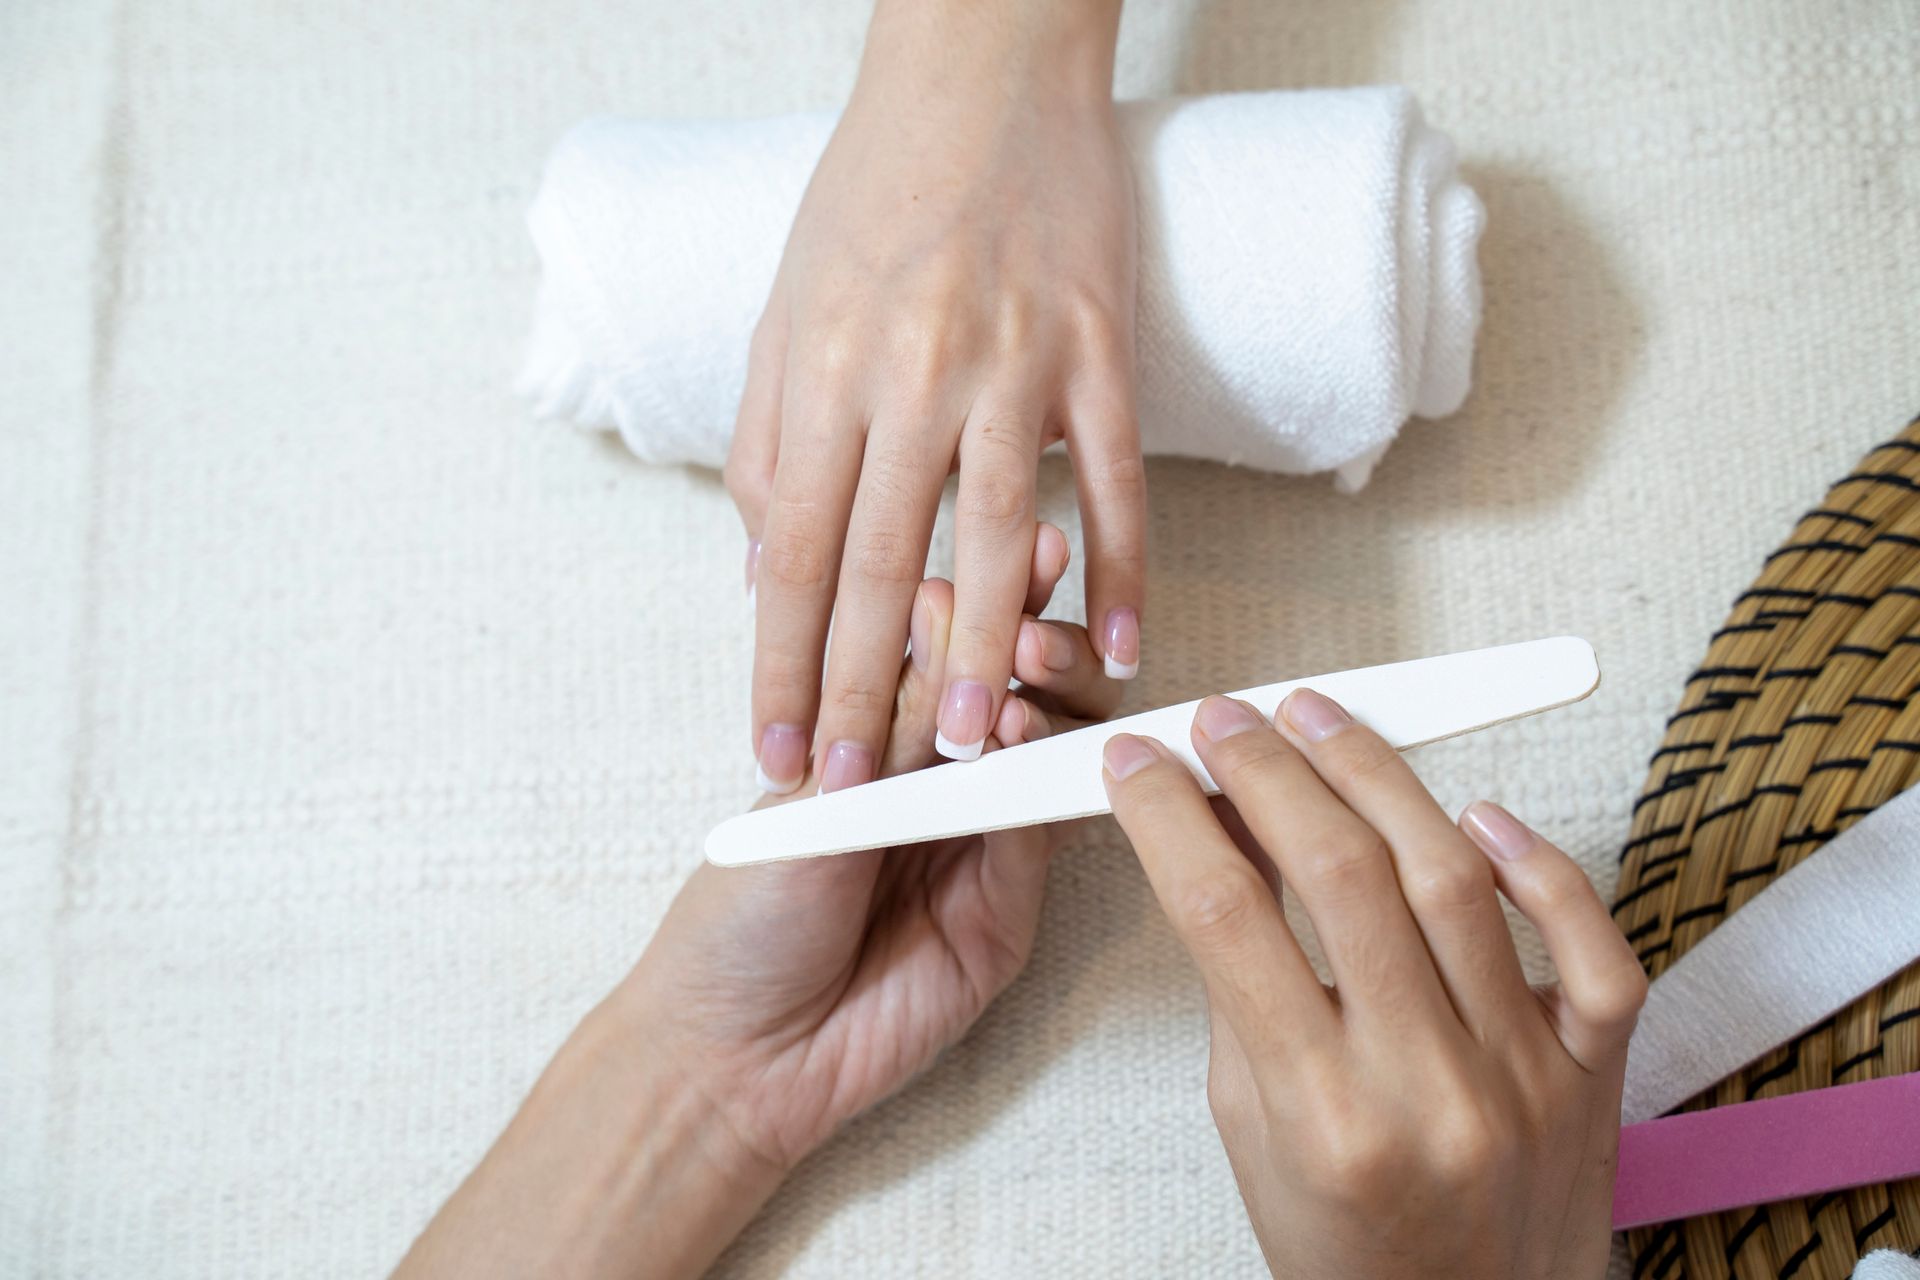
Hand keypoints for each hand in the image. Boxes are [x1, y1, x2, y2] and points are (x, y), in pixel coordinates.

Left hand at [396, 527, 1121, 1279]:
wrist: (736, 1053)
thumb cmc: (741, 913)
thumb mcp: (816, 796)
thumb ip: (893, 717)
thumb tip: (951, 602)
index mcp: (874, 736)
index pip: (946, 651)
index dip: (983, 603)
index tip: (1017, 553)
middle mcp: (935, 779)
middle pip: (1015, 692)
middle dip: (1034, 640)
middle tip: (1036, 615)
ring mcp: (980, 841)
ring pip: (1048, 752)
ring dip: (1051, 700)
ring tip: (1031, 669)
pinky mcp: (1011, 906)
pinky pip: (1047, 830)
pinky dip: (1048, 780)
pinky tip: (1028, 740)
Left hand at [728, 0, 1141, 792]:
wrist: (977, 72)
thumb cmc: (872, 194)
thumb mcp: (783, 308)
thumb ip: (769, 441)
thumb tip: (759, 566)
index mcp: (821, 372)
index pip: (791, 553)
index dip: (780, 663)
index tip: (778, 751)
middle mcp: (907, 375)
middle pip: (878, 566)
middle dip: (860, 693)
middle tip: (856, 792)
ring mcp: (1010, 363)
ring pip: (994, 537)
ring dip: (983, 653)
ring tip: (970, 748)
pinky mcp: (1098, 347)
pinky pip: (1113, 478)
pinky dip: (1122, 568)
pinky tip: (1118, 646)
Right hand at [1102, 691, 1647, 1279]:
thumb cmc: (1350, 1248)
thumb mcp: (1252, 1127)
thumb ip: (1238, 985)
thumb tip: (1219, 842)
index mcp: (1323, 1119)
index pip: (1226, 918)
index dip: (1170, 819)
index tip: (1140, 768)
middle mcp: (1429, 1091)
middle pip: (1339, 876)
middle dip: (1267, 773)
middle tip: (1226, 722)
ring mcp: (1524, 1075)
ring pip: (1455, 881)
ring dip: (1376, 778)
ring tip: (1317, 722)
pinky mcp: (1593, 1071)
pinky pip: (1590, 947)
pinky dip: (1542, 866)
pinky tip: (1479, 814)